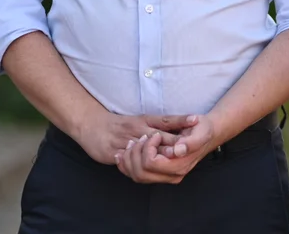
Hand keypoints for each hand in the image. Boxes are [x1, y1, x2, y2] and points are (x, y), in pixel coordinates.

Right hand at [74, 109, 197, 165]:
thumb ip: (156, 126)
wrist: (91, 124)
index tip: (197, 119)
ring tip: (172, 157)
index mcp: (144, 120)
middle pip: (159, 135)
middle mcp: (137, 129)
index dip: (181, 120)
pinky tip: (147, 168)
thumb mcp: (138, 120)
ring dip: (158, 153)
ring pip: (145, 148)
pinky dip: (137, 163)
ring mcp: (127, 140)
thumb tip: (176, 130)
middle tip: (188, 146)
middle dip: (173, 142)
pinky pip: (129, 159)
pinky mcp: (116, 151)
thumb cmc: (118, 124)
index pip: (166, 119)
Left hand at [114, 113, 217, 183]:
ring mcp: (164, 176)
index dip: (148, 148)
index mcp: (179, 166)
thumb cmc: (203, 130)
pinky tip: (124, 153)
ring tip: (134, 142)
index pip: (151, 163)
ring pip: (135, 175)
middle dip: (136, 153)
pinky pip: (136, 175)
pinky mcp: (158, 173)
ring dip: (130, 158)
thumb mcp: (201, 131)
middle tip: (142, 138)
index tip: (154, 135)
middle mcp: (171, 175)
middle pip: (140, 173)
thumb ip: (190, 142)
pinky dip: (126, 165)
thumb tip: (177, 150)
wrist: (207, 134)